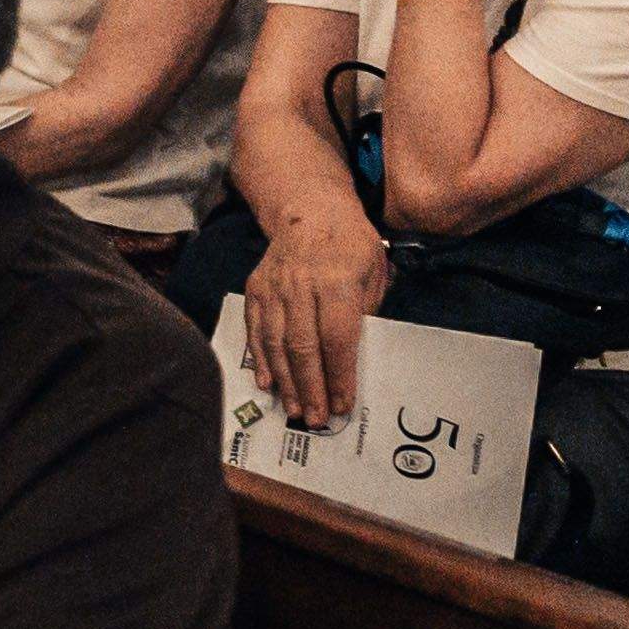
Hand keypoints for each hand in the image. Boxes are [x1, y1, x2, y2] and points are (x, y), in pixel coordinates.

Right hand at [248, 205, 391, 428]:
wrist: (309, 208)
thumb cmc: (350, 245)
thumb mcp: (373, 272)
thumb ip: (363, 312)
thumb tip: (353, 358)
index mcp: (336, 280)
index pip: (337, 338)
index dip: (340, 375)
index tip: (344, 404)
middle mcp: (300, 285)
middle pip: (303, 346)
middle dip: (311, 387)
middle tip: (317, 420)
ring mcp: (273, 287)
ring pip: (276, 342)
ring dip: (285, 381)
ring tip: (295, 410)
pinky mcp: (255, 289)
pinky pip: (255, 329)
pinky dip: (260, 359)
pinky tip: (267, 383)